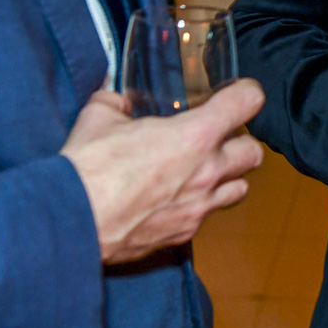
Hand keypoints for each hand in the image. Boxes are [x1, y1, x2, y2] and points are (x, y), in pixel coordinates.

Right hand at [61, 80, 265, 264]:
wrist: (73, 221)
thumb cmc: (89, 168)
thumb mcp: (99, 116)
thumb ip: (116, 103)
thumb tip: (118, 101)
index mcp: (196, 135)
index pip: (248, 103)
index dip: (246, 94)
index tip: (240, 94)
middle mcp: (207, 171)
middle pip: (253, 153)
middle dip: (240, 142)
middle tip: (219, 138)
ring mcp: (198, 206)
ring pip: (239, 189)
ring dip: (227, 177)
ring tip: (204, 171)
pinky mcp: (183, 234)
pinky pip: (205, 216)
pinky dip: (197, 206)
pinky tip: (176, 199)